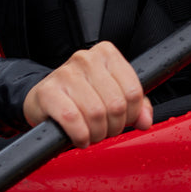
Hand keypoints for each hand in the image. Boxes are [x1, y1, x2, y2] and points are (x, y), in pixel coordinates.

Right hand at [22, 40, 152, 146]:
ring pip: (95, 113)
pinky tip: (79, 137)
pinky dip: (79, 135)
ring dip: (96, 134)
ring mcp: (65, 73)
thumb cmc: (80, 97)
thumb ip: (136, 106)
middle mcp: (86, 58)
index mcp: (107, 54)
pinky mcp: (47, 92)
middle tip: (105, 131)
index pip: (133, 91)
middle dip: (113, 127)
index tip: (123, 120)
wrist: (44, 100)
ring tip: (92, 135)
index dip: (132, 114)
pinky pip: (72, 118)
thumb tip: (146, 120)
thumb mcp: (111, 96)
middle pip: (116, 104)